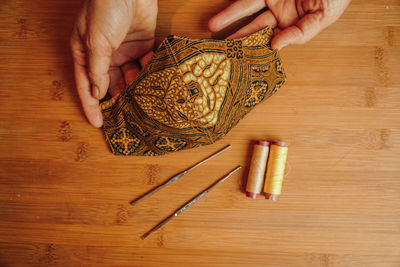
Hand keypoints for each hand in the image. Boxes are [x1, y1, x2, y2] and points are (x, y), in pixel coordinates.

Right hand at [71, 0, 157, 127]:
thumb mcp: (97, 41)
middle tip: (128, 116)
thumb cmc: (105, 9)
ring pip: (130, 77)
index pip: (87, 85)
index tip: (99, 124)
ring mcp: (125, 50)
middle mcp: (105, 55)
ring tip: (144, 101)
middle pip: (110, 84)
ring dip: (136, 88)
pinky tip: (155, 82)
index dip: (92, 106)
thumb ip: (98, 69)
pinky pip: (146, 64)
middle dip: (118, 99)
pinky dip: (150, 73)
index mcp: (86, 54)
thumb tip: (98, 93)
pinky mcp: (143, 44)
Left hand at [209, 0, 349, 49]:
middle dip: (236, 37)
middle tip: (219, 48)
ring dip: (228, 18)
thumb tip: (276, 46)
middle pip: (253, 28)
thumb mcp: (324, 17)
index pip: (270, 41)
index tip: (239, 58)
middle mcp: (279, 14)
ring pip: (246, 9)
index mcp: (293, 26)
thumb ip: (302, 33)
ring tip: (212, 27)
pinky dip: (235, 6)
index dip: (254, 49)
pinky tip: (222, 14)